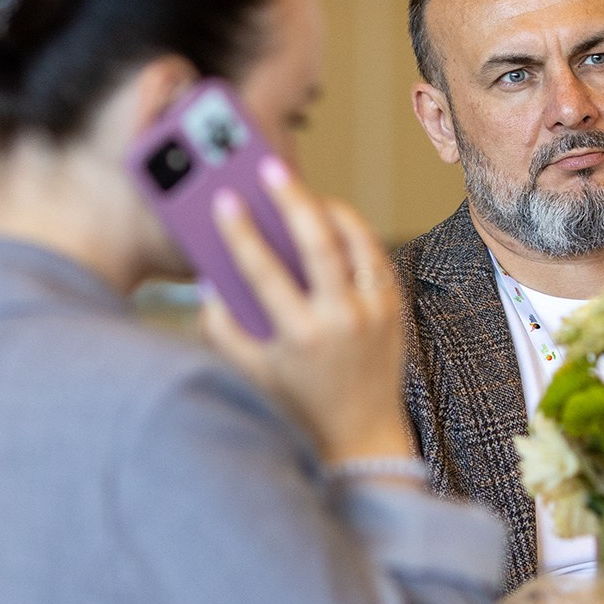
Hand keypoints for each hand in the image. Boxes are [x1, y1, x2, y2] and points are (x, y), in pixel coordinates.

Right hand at [198, 160, 417, 463]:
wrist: (360, 435)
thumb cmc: (297, 403)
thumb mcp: (250, 373)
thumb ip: (221, 328)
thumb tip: (209, 280)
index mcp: (300, 336)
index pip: (265, 271)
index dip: (242, 232)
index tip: (226, 200)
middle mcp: (341, 321)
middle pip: (318, 242)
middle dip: (291, 199)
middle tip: (271, 168)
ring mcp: (374, 313)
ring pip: (356, 242)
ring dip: (329, 209)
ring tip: (304, 193)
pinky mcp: (394, 310)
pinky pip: (375, 256)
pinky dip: (354, 232)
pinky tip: (332, 219)